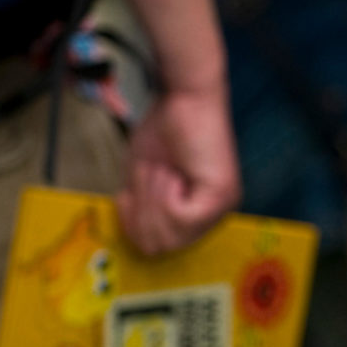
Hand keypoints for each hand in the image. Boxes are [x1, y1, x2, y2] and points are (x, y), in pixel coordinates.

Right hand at [117, 83, 238, 254]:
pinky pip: (179, 218)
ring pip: (169, 235)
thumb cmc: (164, 131)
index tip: (125, 197)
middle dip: (142, 211)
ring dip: (152, 198)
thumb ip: (142, 211)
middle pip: (160, 246)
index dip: (134, 226)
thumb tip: (139, 244)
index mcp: (195, 214)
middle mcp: (214, 216)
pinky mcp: (220, 196)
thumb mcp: (144, 180)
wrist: (183, 98)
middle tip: (150, 175)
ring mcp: (221, 208)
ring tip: (163, 169)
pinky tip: (174, 172)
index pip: (157, 247)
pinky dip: (165, 194)